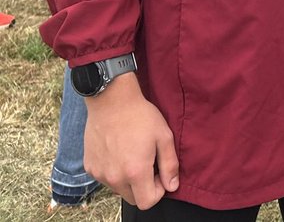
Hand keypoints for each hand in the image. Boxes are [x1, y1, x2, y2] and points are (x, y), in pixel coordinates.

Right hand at [83, 73, 179, 208]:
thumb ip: (170, 165)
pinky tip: (119, 150)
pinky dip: (114, 171)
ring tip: (133, 153)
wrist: (111, 101)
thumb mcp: (164, 137)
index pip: (147, 202)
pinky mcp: (90, 167)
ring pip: (119, 189)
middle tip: (149, 162)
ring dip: (129, 180)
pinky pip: (106, 178)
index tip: (160, 172)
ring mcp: (99, 173)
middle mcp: (114, 178)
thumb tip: (172, 187)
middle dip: (144, 187)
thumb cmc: (141, 117)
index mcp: (135, 172)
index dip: (158, 191)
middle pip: (133, 199)